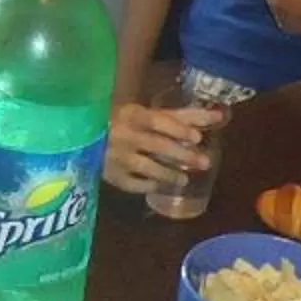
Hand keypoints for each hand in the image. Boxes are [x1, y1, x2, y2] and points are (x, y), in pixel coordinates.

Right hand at [104, 103, 219, 196]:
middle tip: (203, 163)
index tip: (197, 137)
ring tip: (183, 180)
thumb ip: (180, 116)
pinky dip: (148, 185)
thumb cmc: (122, 122)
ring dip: (169, 175)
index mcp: (132, 115)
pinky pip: (133, 184)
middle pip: (158, 146)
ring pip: (147, 168)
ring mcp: (116, 157)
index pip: (159, 121)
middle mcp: (124, 135)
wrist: (82, 138)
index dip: (178, 129)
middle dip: (183, 155)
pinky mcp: (111, 176)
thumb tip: (218, 115)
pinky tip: (158, 186)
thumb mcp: (147, 115)